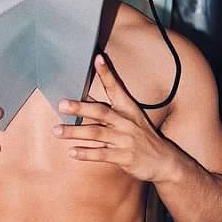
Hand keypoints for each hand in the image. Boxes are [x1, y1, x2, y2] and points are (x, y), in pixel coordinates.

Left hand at [52, 54, 177, 182]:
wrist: (164, 161)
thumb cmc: (142, 138)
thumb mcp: (129, 119)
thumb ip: (107, 110)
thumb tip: (84, 96)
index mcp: (128, 109)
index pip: (116, 88)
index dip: (107, 74)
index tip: (97, 59)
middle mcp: (127, 122)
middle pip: (101, 112)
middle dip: (80, 107)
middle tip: (61, 104)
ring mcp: (126, 140)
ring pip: (97, 133)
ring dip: (75, 132)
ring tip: (57, 131)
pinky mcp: (125, 157)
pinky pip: (102, 154)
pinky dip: (86, 153)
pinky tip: (72, 152)